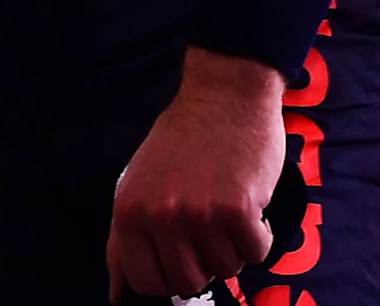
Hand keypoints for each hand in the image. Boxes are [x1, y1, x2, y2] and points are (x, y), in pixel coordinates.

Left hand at [108, 46, 290, 300]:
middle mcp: (159, 217)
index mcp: (129, 212)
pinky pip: (256, 252)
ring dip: (234, 246)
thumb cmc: (183, 141)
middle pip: (188, 283)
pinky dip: (260, 235)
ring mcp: (198, 214)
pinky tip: (251, 205)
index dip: (169, 276)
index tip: (184, 257)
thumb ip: (127, 239)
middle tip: (210, 228)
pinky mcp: (237, 209)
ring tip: (228, 207)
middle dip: (204, 263)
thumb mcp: (139, 183)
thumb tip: (119, 296)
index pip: (144, 282)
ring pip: (226, 269)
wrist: (224, 94)